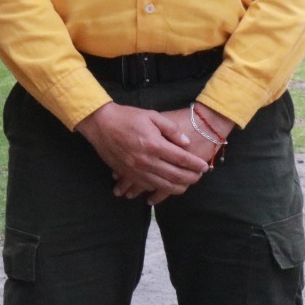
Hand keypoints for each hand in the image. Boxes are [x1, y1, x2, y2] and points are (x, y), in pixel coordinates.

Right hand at [77, 102, 209, 204]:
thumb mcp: (151, 115)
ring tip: (187, 185)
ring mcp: (137, 170)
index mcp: (155, 144)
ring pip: (163, 185)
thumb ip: (171, 129)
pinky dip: (160, 188)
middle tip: (199, 177)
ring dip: (178, 187)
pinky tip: (166, 185)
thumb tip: (186, 143)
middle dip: (191, 178)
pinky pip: (148, 186)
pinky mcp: (128, 174)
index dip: (196, 164)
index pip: (182, 159)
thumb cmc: (127, 117)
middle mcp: (147, 161)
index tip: (204, 166)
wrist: (100, 123)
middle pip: (176, 175)